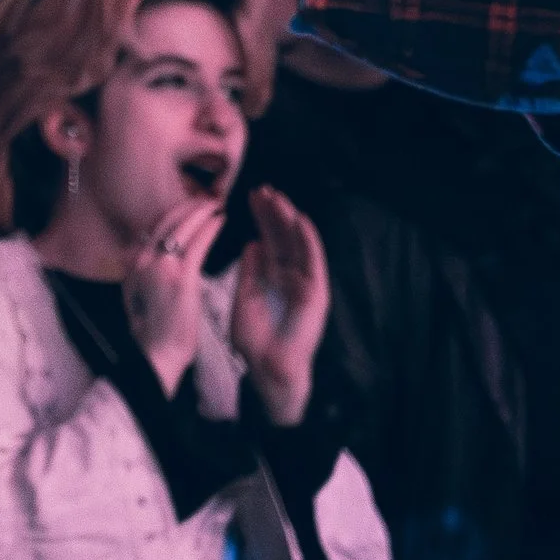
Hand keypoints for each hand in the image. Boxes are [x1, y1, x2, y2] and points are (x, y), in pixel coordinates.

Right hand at [121, 197, 219, 397]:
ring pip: (182, 227)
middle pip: (166, 221)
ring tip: (215, 205)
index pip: (153, 228)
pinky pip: (198, 243)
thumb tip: (137, 253)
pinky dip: (209, 228)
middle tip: (205, 199)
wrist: (156, 355)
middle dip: (187, 206)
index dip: (173, 214)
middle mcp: (142, 259)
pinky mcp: (180, 277)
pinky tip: (220, 221)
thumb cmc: (153, 332)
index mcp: (132, 264)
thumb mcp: (135, 296)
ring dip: (200, 211)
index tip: (188, 207)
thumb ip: (138, 272)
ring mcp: (160, 267)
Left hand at [229, 186, 329, 425]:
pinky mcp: (316, 293)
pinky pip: (314, 262)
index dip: (260, 218)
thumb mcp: (244, 298)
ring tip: (279, 198)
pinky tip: (301, 221)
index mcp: (272, 276)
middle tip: (262, 189)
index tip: (249, 196)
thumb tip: (251, 243)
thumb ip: (249, 272)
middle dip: (273, 213)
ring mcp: (305, 283)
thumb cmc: (254, 341)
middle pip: (282, 237)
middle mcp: (290, 276)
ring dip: (289, 220)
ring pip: (298, 244)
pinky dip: (308, 241)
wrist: (268, 369)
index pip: (267, 239)